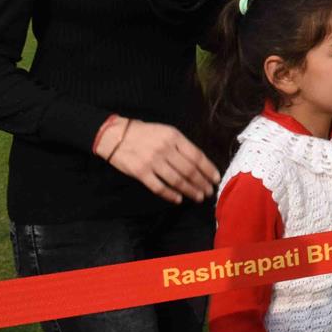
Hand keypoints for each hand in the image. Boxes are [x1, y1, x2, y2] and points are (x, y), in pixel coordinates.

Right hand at [95, 118, 219, 203]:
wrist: (115, 136)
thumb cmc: (145, 133)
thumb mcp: (167, 132)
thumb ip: (182, 145)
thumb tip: (199, 162)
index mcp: (174, 137)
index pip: (197, 156)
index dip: (208, 169)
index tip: (216, 178)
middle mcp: (165, 149)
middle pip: (189, 170)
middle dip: (202, 182)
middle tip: (209, 191)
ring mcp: (152, 161)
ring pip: (177, 180)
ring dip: (190, 190)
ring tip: (198, 197)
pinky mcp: (140, 172)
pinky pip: (159, 187)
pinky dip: (170, 194)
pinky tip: (178, 199)